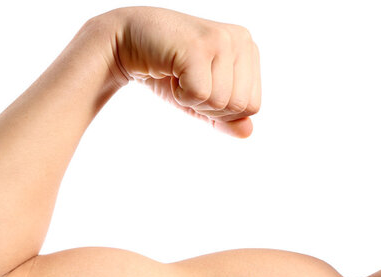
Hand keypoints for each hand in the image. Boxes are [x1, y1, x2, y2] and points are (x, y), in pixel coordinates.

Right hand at [99, 7, 260, 137]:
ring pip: (220, 102)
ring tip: (179, 75)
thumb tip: (247, 132)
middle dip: (208, 107)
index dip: (221, 111)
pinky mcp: (200, 46)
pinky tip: (171, 73)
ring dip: (191, 99)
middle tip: (187, 82)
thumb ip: (225, 118)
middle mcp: (241, 40)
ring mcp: (222, 40)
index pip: (252, 106)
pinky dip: (180, 94)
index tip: (199, 87)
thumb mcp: (200, 100)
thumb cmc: (167, 72)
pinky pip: (200, 95)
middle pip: (240, 106)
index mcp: (248, 50)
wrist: (127, 44)